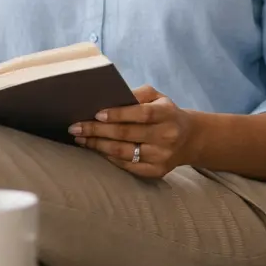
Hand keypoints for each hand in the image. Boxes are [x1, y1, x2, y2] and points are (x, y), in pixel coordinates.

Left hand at [70, 86, 196, 178]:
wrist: (189, 138)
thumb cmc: (165, 113)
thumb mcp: (158, 97)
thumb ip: (138, 94)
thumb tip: (109, 97)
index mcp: (167, 114)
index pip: (142, 114)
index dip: (118, 114)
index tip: (97, 114)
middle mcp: (167, 136)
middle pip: (127, 135)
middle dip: (97, 130)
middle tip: (75, 127)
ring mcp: (162, 156)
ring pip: (123, 152)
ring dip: (97, 145)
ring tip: (80, 138)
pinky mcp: (157, 171)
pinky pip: (127, 166)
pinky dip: (108, 158)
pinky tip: (96, 150)